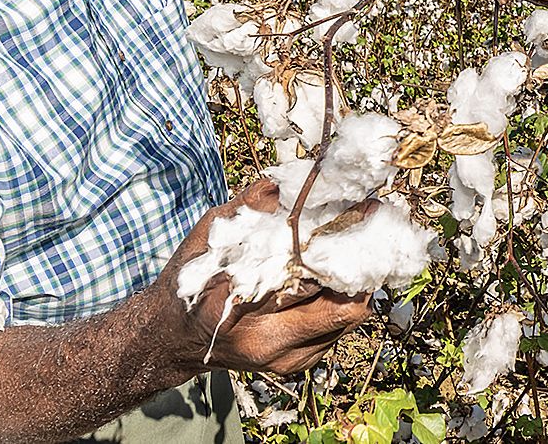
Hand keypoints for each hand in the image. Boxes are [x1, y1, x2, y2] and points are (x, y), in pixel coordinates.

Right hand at [151, 181, 371, 376]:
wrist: (177, 340)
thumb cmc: (190, 283)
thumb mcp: (206, 237)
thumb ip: (245, 210)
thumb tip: (283, 182)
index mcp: (234, 309)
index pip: (302, 275)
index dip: (335, 240)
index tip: (358, 209)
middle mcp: (264, 342)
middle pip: (337, 304)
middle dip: (358, 260)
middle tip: (370, 223)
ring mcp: (285, 359)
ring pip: (348, 318)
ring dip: (358, 279)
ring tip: (361, 243)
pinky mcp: (298, 364)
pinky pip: (340, 328)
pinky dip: (346, 297)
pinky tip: (341, 272)